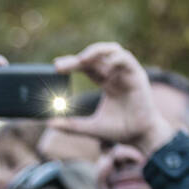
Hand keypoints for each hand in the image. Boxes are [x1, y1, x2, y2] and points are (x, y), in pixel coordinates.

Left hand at [51, 42, 175, 156]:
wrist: (139, 137)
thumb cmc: (119, 130)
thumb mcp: (90, 127)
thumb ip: (71, 125)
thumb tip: (49, 123)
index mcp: (106, 82)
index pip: (86, 67)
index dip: (72, 64)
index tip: (56, 68)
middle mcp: (116, 74)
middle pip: (95, 57)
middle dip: (77, 59)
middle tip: (60, 66)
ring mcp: (126, 72)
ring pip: (111, 50)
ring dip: (96, 51)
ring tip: (81, 60)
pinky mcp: (137, 75)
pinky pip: (126, 59)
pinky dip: (115, 58)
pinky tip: (105, 64)